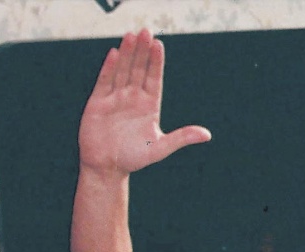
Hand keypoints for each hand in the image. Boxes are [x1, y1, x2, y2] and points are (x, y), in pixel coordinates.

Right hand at [78, 29, 210, 175]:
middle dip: (142, 51)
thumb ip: (182, 138)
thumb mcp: (161, 148)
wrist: (107, 167)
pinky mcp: (98, 102)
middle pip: (138, 69)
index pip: (154, 78)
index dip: (156, 62)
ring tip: (131, 35)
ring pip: (122, 71)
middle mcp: (133, 98)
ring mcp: (115, 98)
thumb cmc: (134, 158)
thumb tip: (207, 135)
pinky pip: (105, 81)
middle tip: (146, 31)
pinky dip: (109, 68)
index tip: (159, 44)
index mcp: (149, 106)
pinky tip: (114, 54)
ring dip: (127, 54)